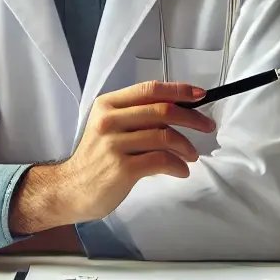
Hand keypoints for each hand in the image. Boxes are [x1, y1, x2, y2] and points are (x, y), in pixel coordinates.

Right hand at [8, 81, 215, 233]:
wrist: (71, 189)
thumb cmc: (96, 158)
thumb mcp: (109, 127)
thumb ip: (136, 116)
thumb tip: (177, 110)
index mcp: (108, 105)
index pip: (149, 89)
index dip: (179, 90)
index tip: (200, 95)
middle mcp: (110, 120)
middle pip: (162, 111)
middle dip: (192, 117)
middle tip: (208, 126)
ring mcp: (115, 144)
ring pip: (165, 136)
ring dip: (186, 146)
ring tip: (192, 155)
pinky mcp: (122, 168)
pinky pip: (161, 161)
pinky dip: (178, 165)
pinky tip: (181, 170)